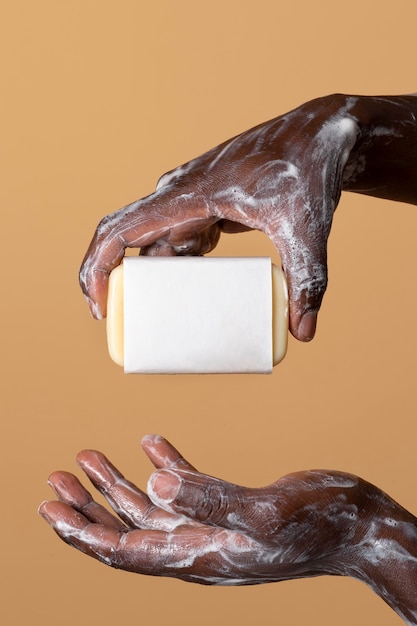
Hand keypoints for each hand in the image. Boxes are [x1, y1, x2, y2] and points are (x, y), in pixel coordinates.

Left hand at [39, 435, 416, 622]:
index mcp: (199, 555)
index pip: (124, 551)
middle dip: (87, 508)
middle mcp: (198, 545)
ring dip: (117, 483)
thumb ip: (211, 500)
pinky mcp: (229, 505)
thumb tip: (154, 484)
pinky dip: (164, 466)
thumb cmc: (321, 524)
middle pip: (126, 531)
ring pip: (150, 508)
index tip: (50, 507)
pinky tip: (150, 444)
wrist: (359, 525)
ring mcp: (213, 526)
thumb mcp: (266, 511)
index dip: (83, 530)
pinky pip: (184, 488)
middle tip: (53, 479)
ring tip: (86, 456)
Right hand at [79, 94, 416, 340]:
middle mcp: (181, 196)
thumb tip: (303, 334)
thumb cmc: (307, 167)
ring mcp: (194, 201)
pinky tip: (189, 297)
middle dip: (129, 289)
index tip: (101, 308)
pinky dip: (180, 272)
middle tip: (139, 332)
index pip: (119, 230)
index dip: (97, 269)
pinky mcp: (210, 208)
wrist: (323, 134)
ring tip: (165, 324)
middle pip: (135, 247)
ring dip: (156, 284)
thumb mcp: (305, 225)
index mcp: (187, 195)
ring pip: (160, 248)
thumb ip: (306, 278)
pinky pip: (182, 244)